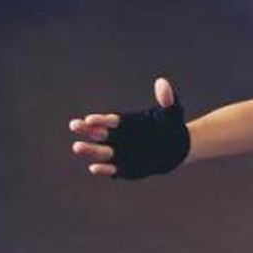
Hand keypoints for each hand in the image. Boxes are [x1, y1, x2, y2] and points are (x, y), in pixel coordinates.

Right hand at [69, 77, 186, 178]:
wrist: (177, 148)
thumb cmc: (170, 127)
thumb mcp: (171, 113)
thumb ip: (166, 99)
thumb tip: (162, 83)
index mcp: (124, 123)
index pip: (109, 120)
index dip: (99, 120)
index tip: (89, 119)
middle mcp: (116, 137)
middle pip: (97, 133)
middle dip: (86, 130)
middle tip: (75, 125)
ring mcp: (119, 153)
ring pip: (100, 152)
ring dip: (89, 150)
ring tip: (77, 147)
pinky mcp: (124, 168)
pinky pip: (111, 169)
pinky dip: (103, 169)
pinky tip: (94, 168)